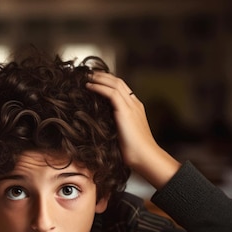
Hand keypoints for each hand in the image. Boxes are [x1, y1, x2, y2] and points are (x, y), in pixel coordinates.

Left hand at [86, 71, 179, 188]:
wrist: (145, 157)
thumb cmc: (134, 153)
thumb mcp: (122, 135)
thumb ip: (115, 126)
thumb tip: (100, 126)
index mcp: (136, 108)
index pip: (122, 89)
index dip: (108, 82)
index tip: (95, 80)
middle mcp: (135, 104)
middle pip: (118, 82)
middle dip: (103, 76)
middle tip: (89, 73)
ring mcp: (132, 106)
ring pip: (115, 84)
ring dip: (99, 78)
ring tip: (87, 76)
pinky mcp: (126, 111)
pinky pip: (111, 93)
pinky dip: (99, 87)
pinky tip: (89, 86)